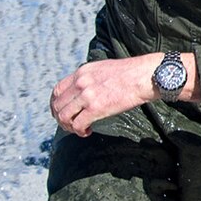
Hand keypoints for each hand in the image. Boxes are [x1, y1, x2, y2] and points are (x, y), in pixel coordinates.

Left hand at [51, 54, 165, 136]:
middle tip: (69, 124)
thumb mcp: (103, 69)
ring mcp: (87, 95)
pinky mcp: (96, 108)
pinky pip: (78, 124)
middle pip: (57, 105)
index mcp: (81, 72)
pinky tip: (87, 132)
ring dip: (68, 126)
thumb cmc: (130, 73)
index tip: (61, 111)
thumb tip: (86, 91)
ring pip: (64, 116)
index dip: (56, 104)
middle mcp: (80, 83)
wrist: (144, 76)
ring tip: (78, 129)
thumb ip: (90, 78)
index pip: (57, 90)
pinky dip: (79, 131)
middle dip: (60, 118)